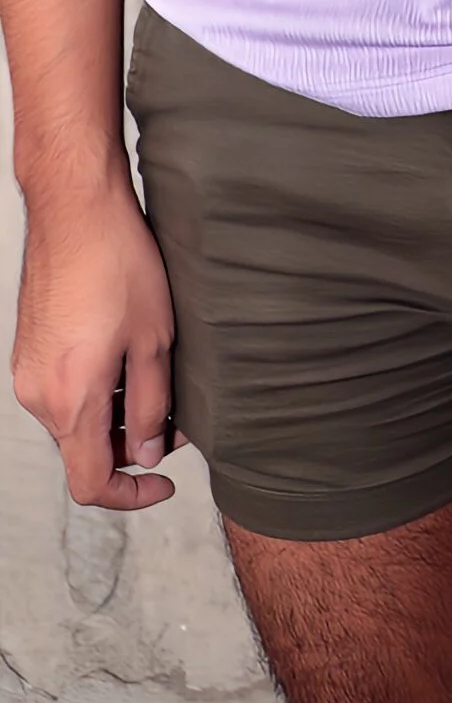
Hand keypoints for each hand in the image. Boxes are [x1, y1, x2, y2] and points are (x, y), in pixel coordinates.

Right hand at [12, 176, 179, 508]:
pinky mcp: (29, 350)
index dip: (130, 494)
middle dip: (129, 448)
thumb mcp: (155, 340)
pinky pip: (61, 392)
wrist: (76, 208)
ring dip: (113, 417)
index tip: (163, 482)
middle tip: (172, 419)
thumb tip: (148, 452)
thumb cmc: (118, 262)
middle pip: (82, 453)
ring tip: (153, 377)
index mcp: (70, 399)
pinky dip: (95, 392)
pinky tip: (125, 356)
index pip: (90, 482)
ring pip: (73, 421)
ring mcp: (27, 371)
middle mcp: (38, 394)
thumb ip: (152, 406)